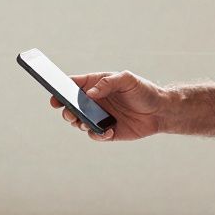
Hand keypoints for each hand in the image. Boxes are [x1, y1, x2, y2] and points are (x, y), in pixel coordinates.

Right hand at [50, 71, 165, 141]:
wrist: (160, 111)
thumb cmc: (143, 91)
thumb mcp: (127, 79)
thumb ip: (108, 83)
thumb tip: (89, 94)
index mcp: (96, 85)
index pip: (73, 86)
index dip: (60, 90)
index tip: (55, 97)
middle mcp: (94, 101)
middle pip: (71, 106)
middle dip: (66, 111)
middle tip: (70, 114)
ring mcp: (99, 117)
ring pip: (79, 122)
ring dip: (78, 123)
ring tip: (84, 122)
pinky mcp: (107, 131)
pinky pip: (95, 135)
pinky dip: (97, 134)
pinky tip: (108, 131)